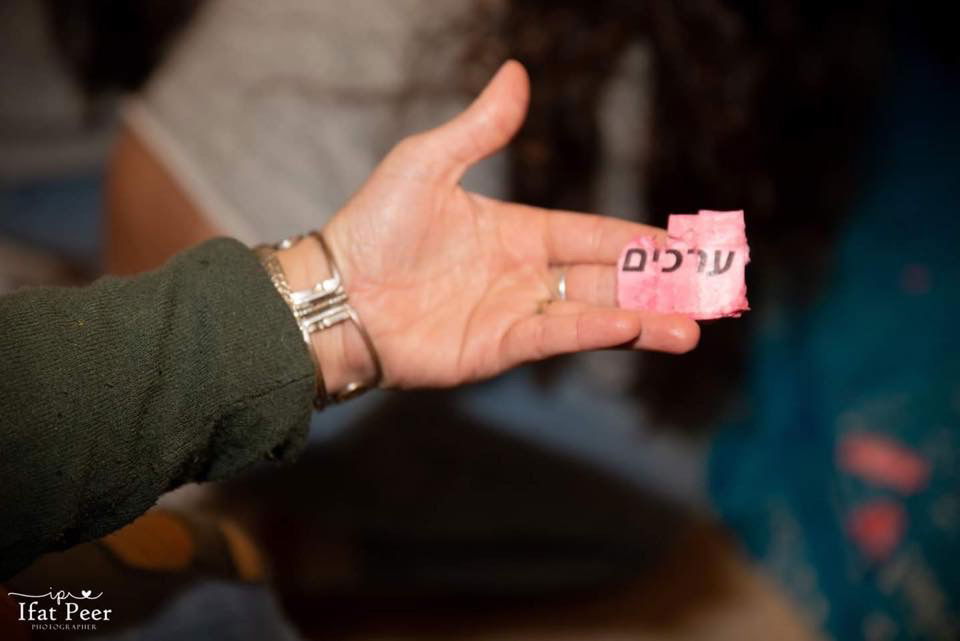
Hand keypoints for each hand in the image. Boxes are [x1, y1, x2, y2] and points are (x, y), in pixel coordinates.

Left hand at [283, 61, 698, 390]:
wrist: (335, 290)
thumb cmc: (374, 225)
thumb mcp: (428, 162)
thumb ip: (481, 127)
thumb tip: (517, 73)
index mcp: (516, 231)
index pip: (590, 235)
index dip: (636, 242)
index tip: (680, 247)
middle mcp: (522, 275)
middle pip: (604, 279)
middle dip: (655, 286)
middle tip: (707, 293)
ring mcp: (511, 313)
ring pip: (590, 314)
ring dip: (641, 320)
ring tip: (689, 326)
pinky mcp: (494, 347)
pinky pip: (551, 337)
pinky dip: (590, 332)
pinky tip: (629, 325)